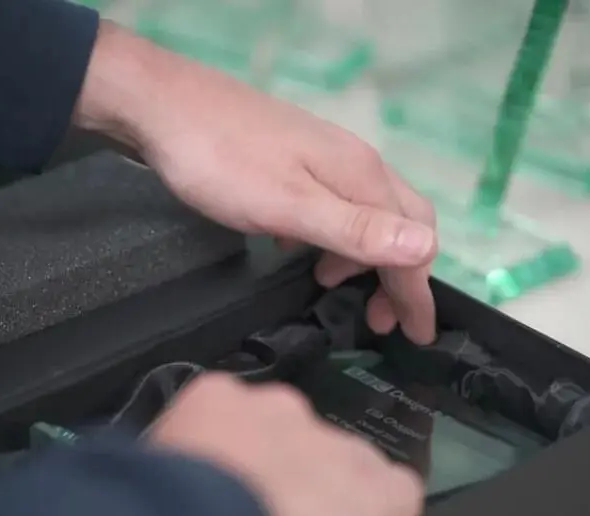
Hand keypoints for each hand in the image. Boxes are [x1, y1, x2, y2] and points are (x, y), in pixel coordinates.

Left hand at [76, 22, 437, 343]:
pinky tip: (297, 250)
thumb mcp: (289, 206)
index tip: (419, 335)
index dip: (417, 292)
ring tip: (330, 287)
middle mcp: (353, 163)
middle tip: (378, 320)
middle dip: (398, 275)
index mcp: (361, 177)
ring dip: (361, 256)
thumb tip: (427, 250)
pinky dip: (329, 237)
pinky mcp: (293, 157)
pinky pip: (331, 204)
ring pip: (365, 213)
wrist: (162, 107)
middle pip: (399, 223)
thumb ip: (356, 230)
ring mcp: (322, 156)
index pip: (411, 242)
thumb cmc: (222, 163)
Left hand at [149, 373, 422, 515]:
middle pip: (330, 449)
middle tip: (263, 503)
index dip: (360, 502)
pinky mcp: (226, 390)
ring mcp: (280, 407)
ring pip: (276, 420)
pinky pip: (223, 402)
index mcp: (372, 497)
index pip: (395, 487)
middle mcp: (336, 442)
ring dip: (257, 442)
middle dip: (302, 468)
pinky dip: (210, 421)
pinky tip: (189, 452)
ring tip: (219, 480)